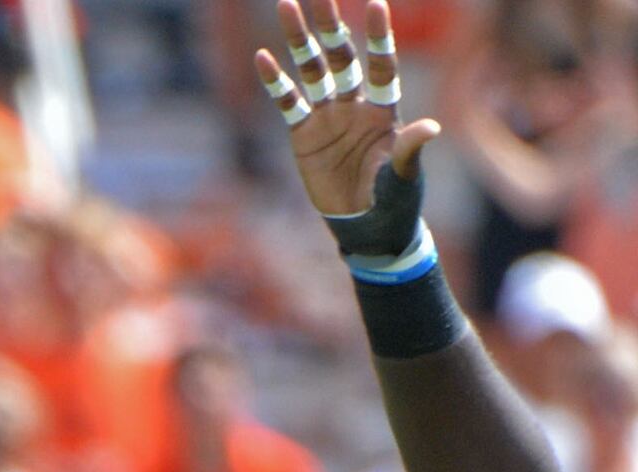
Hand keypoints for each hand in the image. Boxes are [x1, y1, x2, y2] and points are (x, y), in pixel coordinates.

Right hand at [261, 0, 439, 220]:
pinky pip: (288, 102)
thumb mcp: (404, 176)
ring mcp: (328, 117)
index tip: (375, 4)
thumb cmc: (395, 201)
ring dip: (299, 40)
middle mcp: (355, 105)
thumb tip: (431, 127)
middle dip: (329, 25)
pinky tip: (263, 57)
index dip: (378, 37)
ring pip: (311, 70)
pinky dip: (276, 81)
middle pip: (340, 56)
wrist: (367, 227)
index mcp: (383, 109)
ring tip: (285, 6)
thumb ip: (410, 149)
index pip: (381, 65)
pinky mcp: (304, 135)